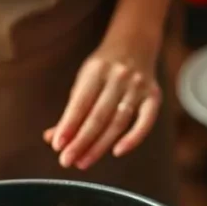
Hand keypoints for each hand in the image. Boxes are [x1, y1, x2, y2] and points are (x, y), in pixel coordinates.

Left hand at [43, 36, 161, 169]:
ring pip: (118, 122)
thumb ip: (71, 110)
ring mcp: (138, 87)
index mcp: (96, 70)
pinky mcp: (154, 96)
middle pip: (98, 116)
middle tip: (66, 161)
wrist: (135, 43)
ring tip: (83, 162)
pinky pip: (145, 121)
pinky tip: (117, 152)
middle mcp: (119, 77)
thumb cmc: (104, 68)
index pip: (80, 103)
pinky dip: (133, 138)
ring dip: (99, 146)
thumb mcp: (84, 81)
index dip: (68, 125)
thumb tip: (52, 138)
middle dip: (81, 141)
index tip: (57, 146)